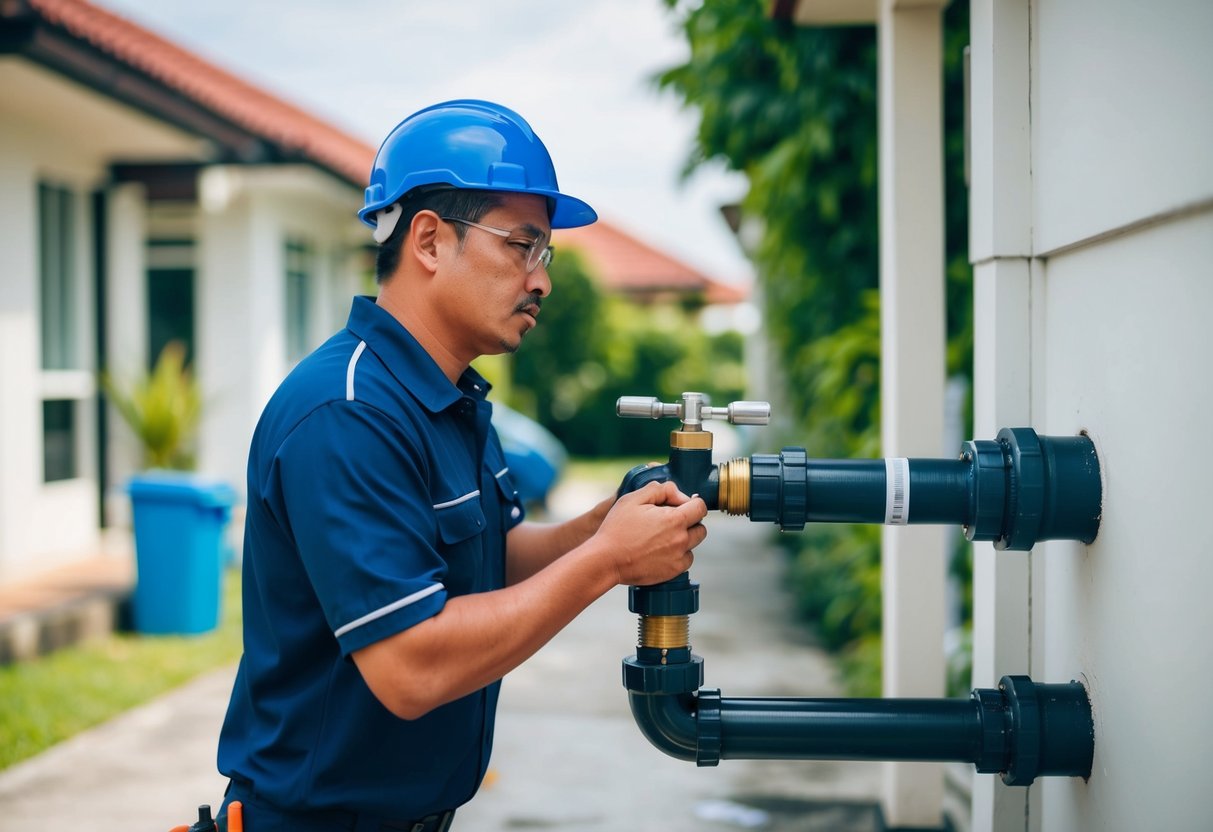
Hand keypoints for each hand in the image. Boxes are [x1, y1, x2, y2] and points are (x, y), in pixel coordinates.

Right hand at [593, 480, 707, 585]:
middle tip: (669, 521)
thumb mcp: (633, 499)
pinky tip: (661, 550)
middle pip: (700, 527)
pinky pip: (686, 560)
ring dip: (685, 538)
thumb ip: (659, 489)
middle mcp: (681, 539)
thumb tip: (677, 492)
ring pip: (694, 544)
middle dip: (689, 521)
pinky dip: (679, 554)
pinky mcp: (673, 571)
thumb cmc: (617, 529)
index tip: (680, 505)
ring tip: (663, 537)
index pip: (700, 507)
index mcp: (674, 519)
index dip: (691, 503)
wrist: (606, 560)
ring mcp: (678, 557)